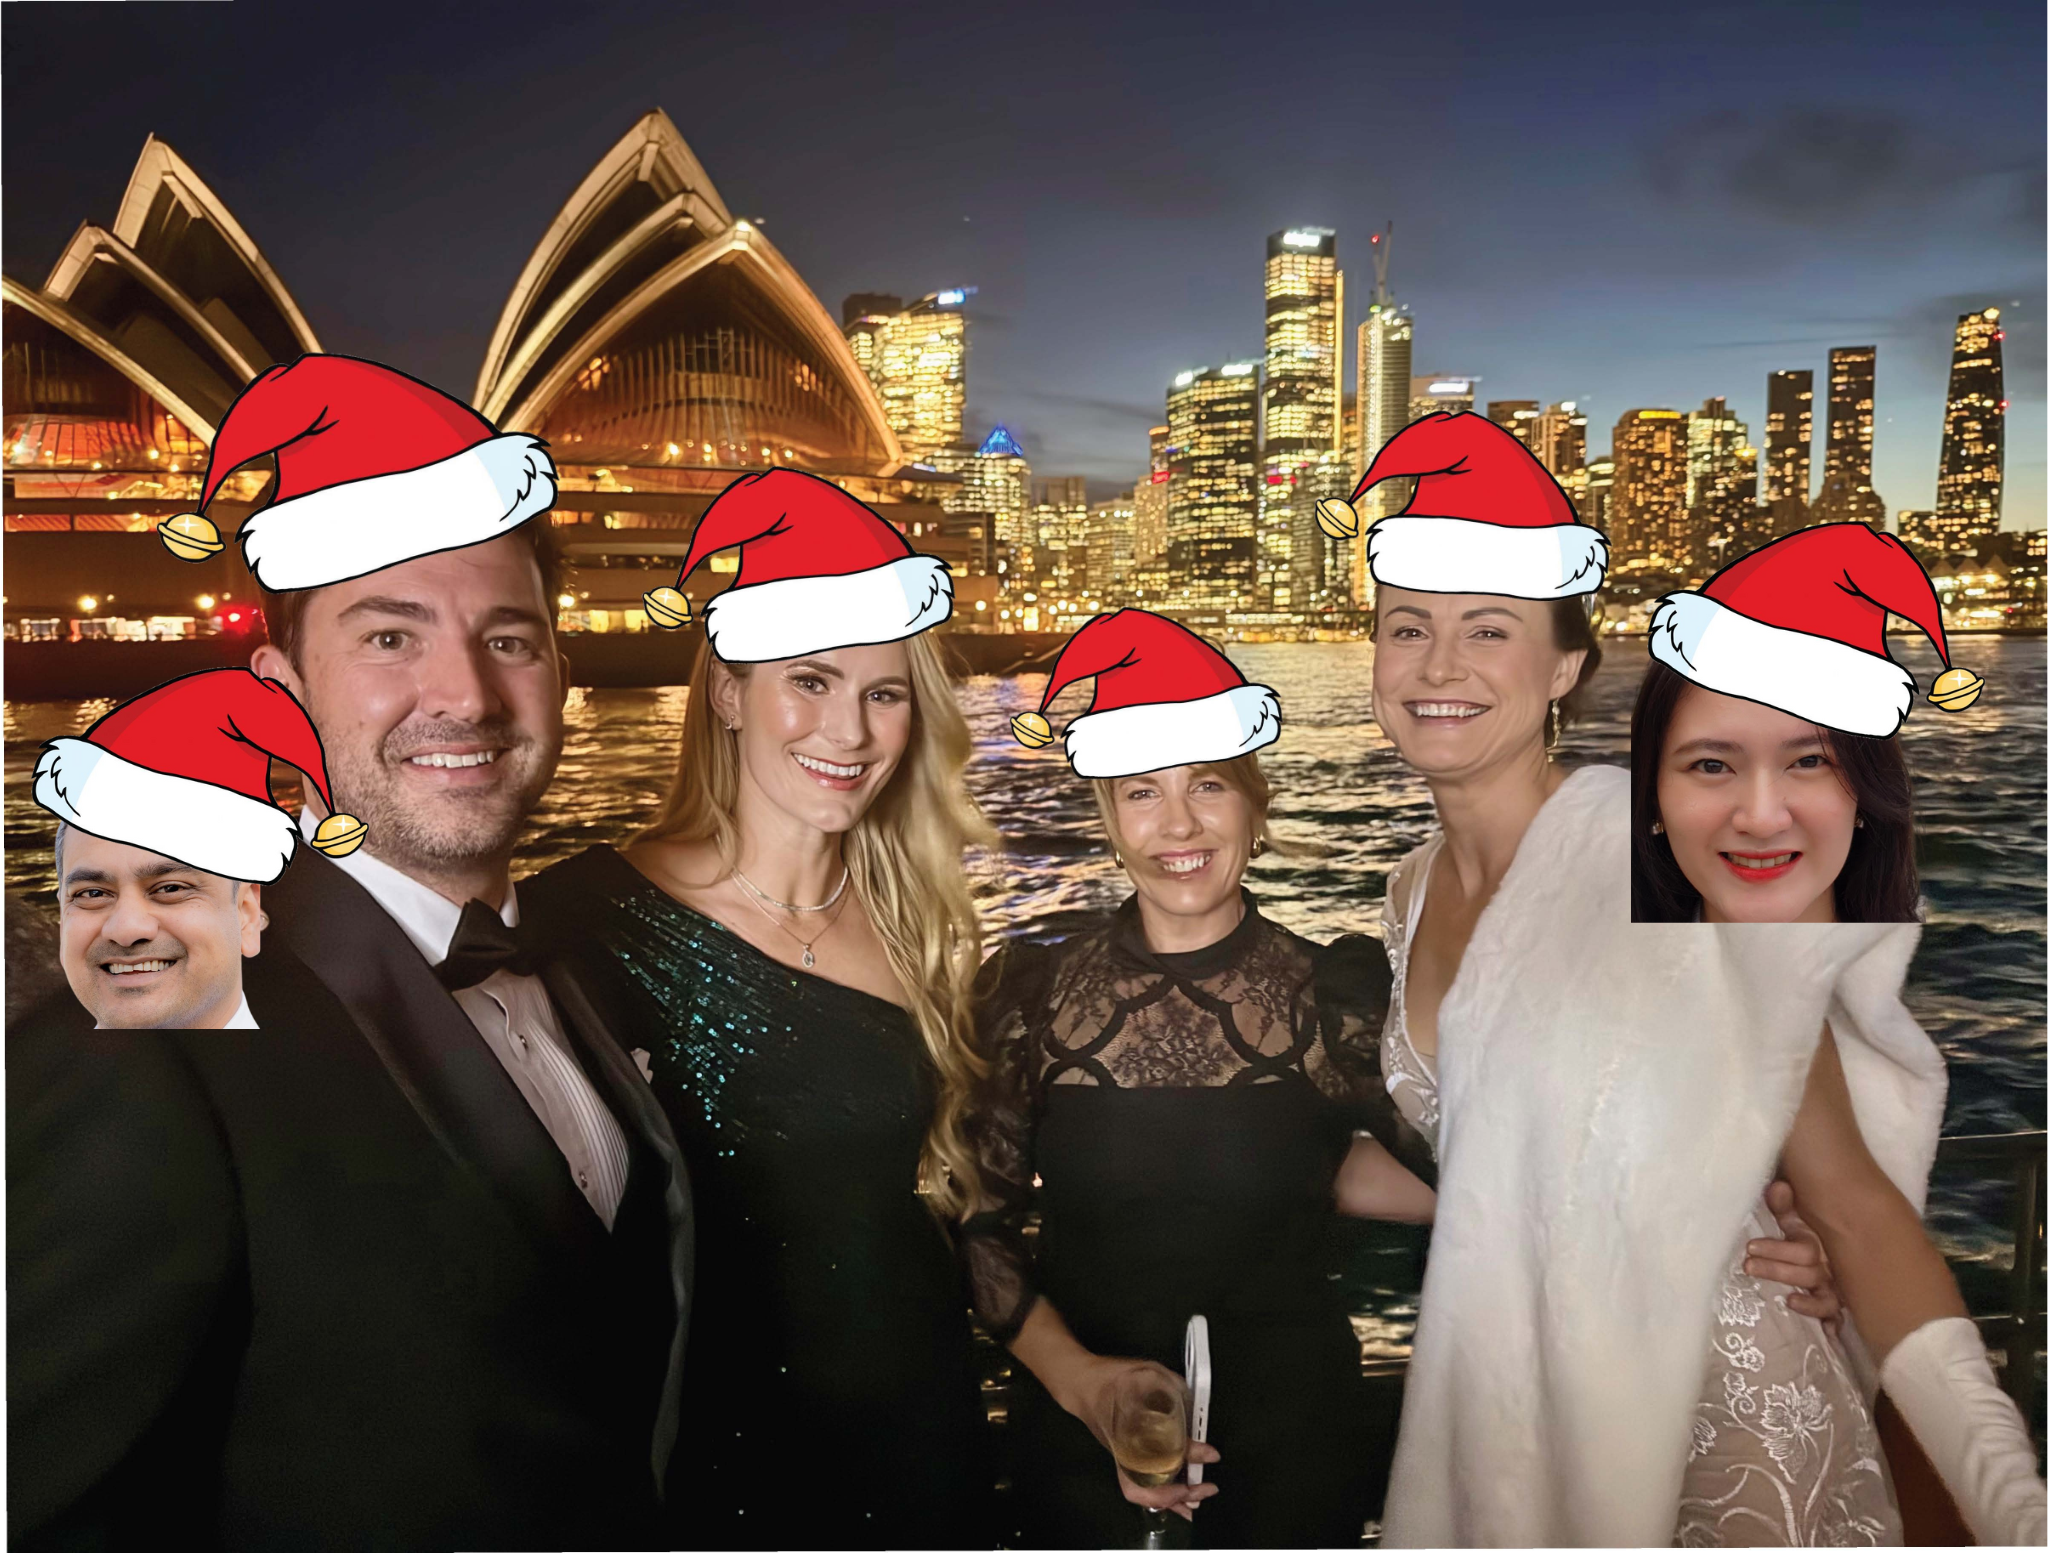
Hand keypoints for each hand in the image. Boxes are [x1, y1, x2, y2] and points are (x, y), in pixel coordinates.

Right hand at [1076, 1357, 1220, 1521]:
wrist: (1081, 1383)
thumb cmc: (1110, 1377)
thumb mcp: (1147, 1371)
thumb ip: (1172, 1385)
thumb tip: (1196, 1404)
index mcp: (1127, 1432)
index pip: (1161, 1451)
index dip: (1188, 1454)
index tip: (1210, 1454)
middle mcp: (1125, 1452)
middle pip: (1148, 1488)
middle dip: (1179, 1494)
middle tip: (1206, 1488)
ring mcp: (1124, 1459)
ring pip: (1145, 1493)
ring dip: (1172, 1501)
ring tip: (1197, 1502)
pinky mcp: (1125, 1460)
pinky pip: (1144, 1486)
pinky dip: (1163, 1494)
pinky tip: (1180, 1495)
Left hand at [1749, 1177, 1841, 1333]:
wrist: (1833, 1241)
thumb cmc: (1802, 1231)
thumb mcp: (1792, 1218)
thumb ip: (1783, 1206)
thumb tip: (1778, 1187)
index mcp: (1816, 1243)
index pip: (1803, 1250)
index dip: (1778, 1250)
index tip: (1750, 1248)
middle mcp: (1828, 1267)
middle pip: (1809, 1273)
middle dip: (1778, 1271)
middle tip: (1748, 1266)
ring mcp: (1833, 1288)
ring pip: (1825, 1298)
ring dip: (1809, 1303)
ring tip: (1788, 1302)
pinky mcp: (1833, 1305)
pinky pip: (1837, 1317)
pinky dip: (1833, 1325)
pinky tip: (1828, 1333)